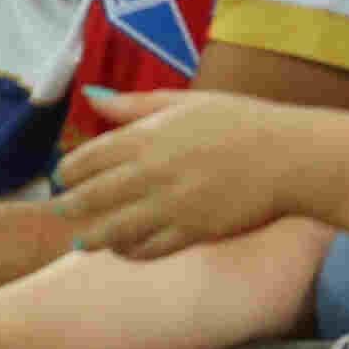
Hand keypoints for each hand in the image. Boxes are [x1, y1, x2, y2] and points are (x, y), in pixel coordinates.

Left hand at [46, 89, 348, 262]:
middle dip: (70, 206)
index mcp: (147, 136)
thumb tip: (93, 97)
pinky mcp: (193, 232)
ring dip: (94, 237)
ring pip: (116, 229)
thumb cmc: (239, 121)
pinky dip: (131, 252)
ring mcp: (171, 205)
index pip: (90, 157)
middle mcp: (152, 172)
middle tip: (59, 212)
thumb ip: (136, 104)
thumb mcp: (185, 102)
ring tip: (83, 242)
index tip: (62, 177)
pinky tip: (124, 251)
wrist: (288, 156)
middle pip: (94, 197)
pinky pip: (150, 249)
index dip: (69, 170)